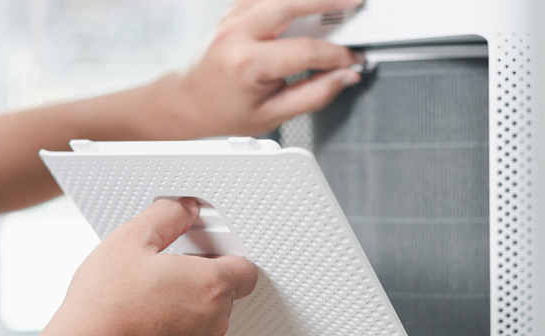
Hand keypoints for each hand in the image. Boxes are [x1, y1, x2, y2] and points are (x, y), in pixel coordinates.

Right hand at [0, 199, 257, 335]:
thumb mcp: (130, 239)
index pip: (245, 268)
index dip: (223, 255)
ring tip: (143, 299)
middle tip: (159, 271)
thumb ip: (166, 215)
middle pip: (223, 294)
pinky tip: (138, 324)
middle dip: (197, 280)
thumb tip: (184, 209)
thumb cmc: (102, 308)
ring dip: (184, 308)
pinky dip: (170, 334)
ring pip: (204, 320)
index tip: (200, 250)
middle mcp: (214, 323)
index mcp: (211, 286)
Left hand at [171, 0, 363, 136]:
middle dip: (328, 1)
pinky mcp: (232, 12)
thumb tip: (345, 76)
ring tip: (336, 0)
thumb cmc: (223, 112)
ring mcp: (232, 19)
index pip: (305, 51)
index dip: (336, 55)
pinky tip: (304, 2)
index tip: (352, 60)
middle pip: (290, 3)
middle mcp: (237, 34)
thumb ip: (313, 95)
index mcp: (247, 63)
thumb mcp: (271, 116)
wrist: (188, 102)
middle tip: (355, 3)